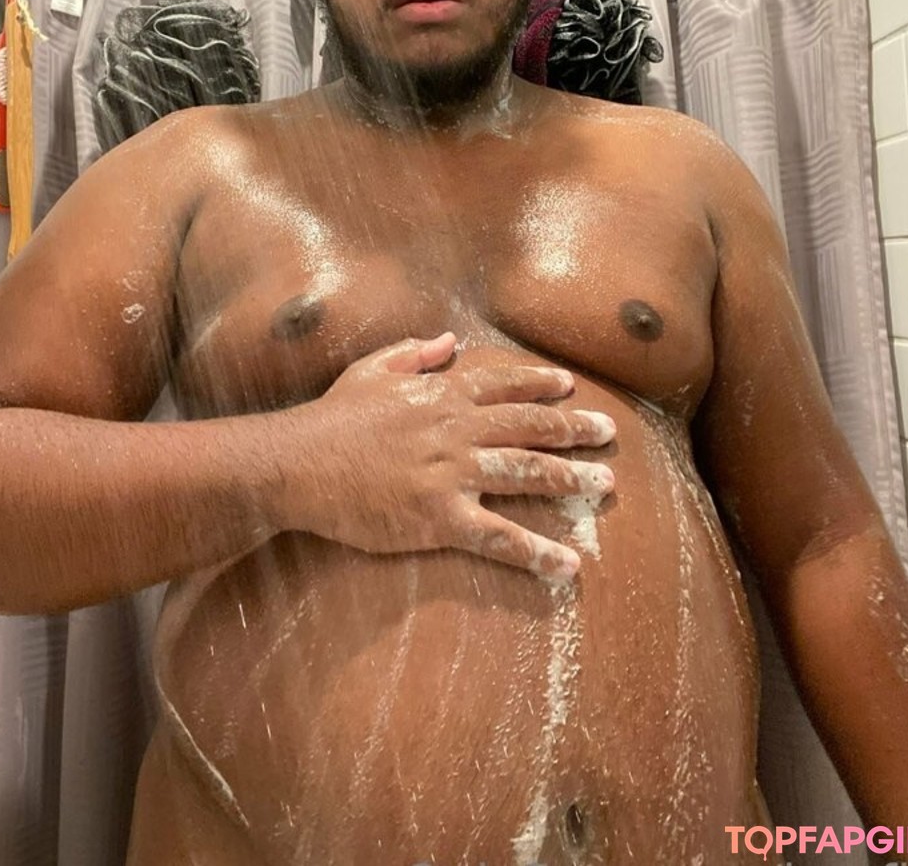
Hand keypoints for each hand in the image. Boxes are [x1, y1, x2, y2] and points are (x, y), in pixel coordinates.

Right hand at [272, 332, 615, 579]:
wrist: (297, 464)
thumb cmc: (330, 419)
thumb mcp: (371, 371)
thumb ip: (414, 354)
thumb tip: (450, 342)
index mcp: (441, 396)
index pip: (503, 385)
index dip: (540, 384)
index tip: (570, 386)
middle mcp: (456, 430)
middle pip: (529, 426)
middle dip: (574, 429)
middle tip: (610, 433)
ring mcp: (451, 474)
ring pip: (526, 473)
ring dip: (570, 479)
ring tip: (606, 485)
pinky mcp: (440, 518)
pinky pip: (499, 537)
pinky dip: (536, 551)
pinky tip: (568, 564)